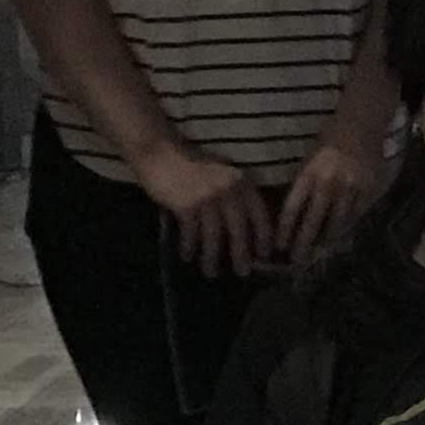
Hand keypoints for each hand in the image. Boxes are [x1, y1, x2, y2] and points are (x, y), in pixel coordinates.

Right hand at [130, 138, 276, 277]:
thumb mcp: (221, 175)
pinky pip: (191, 233)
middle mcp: (228, 189)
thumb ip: (235, 196)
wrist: (160, 152)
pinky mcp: (186, 205)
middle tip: (243, 272)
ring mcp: (207, 197)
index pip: (259, 213)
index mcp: (241, 182)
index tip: (265, 255)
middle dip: (241, 253)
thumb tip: (246, 230)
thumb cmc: (191, 165)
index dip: (264, 236)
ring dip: (212, 256)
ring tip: (211, 272)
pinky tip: (187, 256)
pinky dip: (189, 246)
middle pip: (239, 229)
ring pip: (214, 235)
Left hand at [270, 137, 381, 260]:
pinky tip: (339, 237)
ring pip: (337, 223)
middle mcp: (329, 184)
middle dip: (303, 244)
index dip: (286, 231)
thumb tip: (295, 215)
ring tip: (319, 253)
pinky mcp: (368, 191)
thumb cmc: (329, 140)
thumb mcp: (308, 160)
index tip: (280, 247)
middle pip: (313, 222)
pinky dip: (345, 228)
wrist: (361, 125)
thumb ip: (303, 185)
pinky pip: (355, 216)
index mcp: (309, 174)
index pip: (293, 209)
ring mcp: (350, 189)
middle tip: (297, 260)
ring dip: (326, 241)